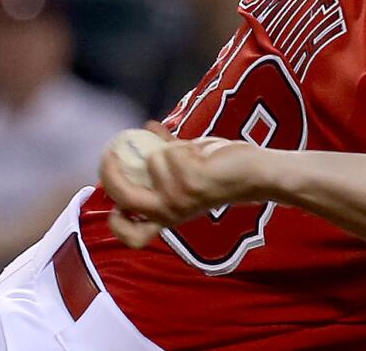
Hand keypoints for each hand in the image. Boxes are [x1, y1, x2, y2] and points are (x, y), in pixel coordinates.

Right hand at [99, 121, 266, 248]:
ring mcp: (180, 198)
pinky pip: (172, 150)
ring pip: (153, 160)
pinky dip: (185, 144)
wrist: (256, 172)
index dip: (116, 223)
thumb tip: (144, 129)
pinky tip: (203, 152)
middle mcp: (170, 212)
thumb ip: (164, 156)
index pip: (134, 236)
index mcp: (167, 216)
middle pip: (124, 198)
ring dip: (171, 148)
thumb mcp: (186, 169)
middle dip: (110, 173)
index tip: (112, 202)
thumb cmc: (222, 169)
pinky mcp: (192, 181)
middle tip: (110, 152)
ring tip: (193, 153)